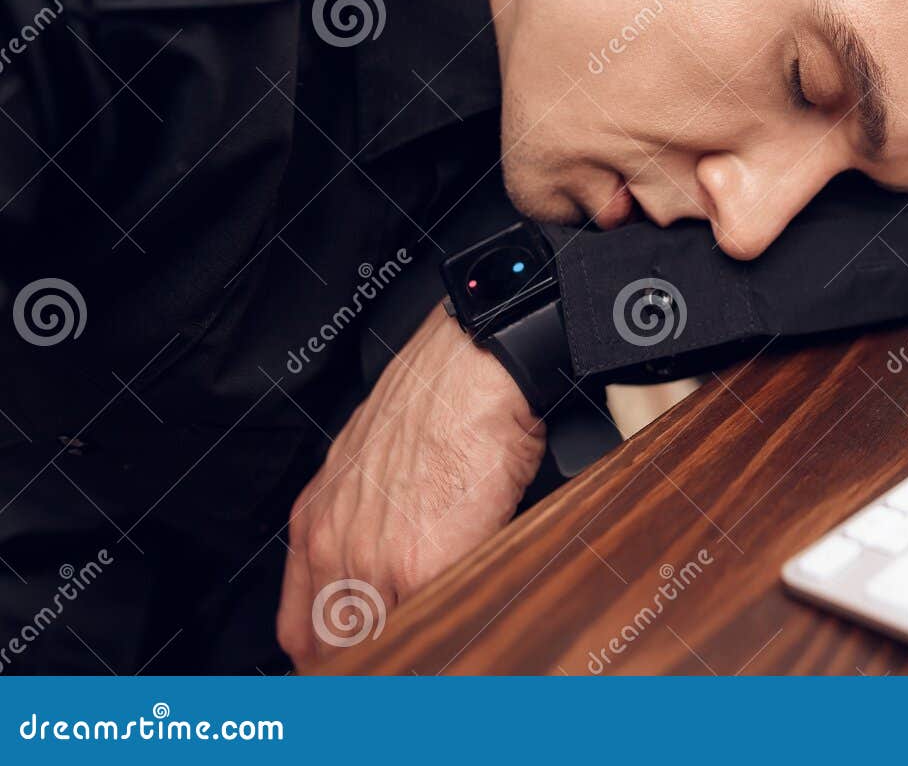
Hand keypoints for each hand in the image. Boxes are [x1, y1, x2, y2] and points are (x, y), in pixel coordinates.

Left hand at [276, 301, 544, 669]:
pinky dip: (445, 642)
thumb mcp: (374, 462)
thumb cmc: (438, 401)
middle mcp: (333, 546)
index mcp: (317, 523)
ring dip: (408, 660)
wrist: (472, 367)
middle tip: (399, 674)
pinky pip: (426, 629)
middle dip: (364, 671)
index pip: (301, 630)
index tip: (349, 674)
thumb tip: (387, 566)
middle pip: (333, 651)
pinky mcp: (424, 565)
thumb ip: (366, 519)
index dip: (328, 662)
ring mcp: (373, 561)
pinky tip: (463, 641)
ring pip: (377, 648)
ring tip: (438, 662)